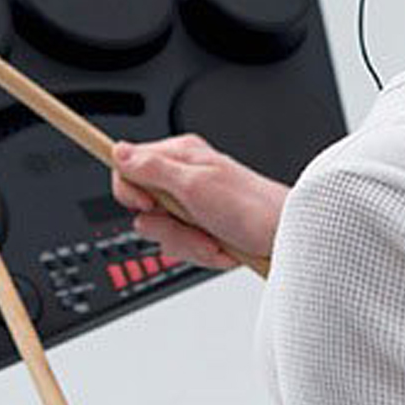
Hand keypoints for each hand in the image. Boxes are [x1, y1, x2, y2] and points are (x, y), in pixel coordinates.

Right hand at [110, 133, 289, 269]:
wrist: (286, 237)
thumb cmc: (252, 207)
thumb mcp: (195, 185)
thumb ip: (152, 168)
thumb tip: (118, 151)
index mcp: (180, 156)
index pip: (128, 168)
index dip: (130, 192)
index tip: (148, 205)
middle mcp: (183, 178)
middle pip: (143, 209)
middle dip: (168, 227)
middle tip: (193, 222)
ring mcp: (192, 206)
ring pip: (162, 233)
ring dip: (188, 243)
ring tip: (214, 237)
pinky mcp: (202, 229)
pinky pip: (183, 248)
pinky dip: (202, 253)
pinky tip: (221, 246)